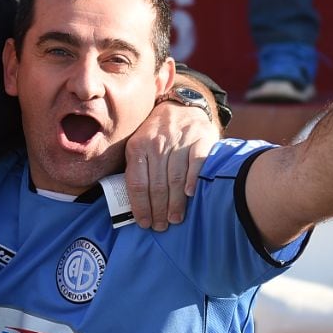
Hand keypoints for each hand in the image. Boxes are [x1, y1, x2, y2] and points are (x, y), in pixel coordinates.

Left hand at [123, 101, 220, 230]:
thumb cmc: (157, 134)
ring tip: (175, 219)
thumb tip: (132, 206)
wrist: (181, 106)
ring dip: (175, 202)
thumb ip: (137, 169)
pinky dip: (193, 179)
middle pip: (156, 184)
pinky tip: (191, 194)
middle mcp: (157, 143)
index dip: (140, 206)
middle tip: (160, 226)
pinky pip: (196, 162)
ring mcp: (179, 140)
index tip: (143, 223)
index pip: (137, 183)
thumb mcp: (139, 145)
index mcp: (137, 147)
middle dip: (158, 210)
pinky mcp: (200, 138)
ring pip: (175, 177)